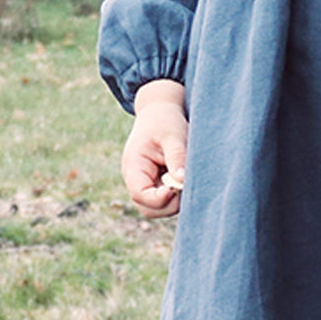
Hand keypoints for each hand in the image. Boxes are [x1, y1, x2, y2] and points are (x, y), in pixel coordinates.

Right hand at [122, 79, 187, 217]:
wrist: (159, 111)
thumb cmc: (165, 121)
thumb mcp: (173, 135)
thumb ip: (177, 157)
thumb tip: (182, 180)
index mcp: (134, 165)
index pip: (139, 194)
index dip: (158, 198)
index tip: (176, 188)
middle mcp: (135, 178)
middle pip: (147, 207)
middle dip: (168, 204)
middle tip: (186, 187)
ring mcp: (145, 182)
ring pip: (156, 208)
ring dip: (173, 202)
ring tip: (186, 183)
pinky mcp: (155, 184)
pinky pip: (164, 200)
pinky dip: (176, 197)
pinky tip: (185, 183)